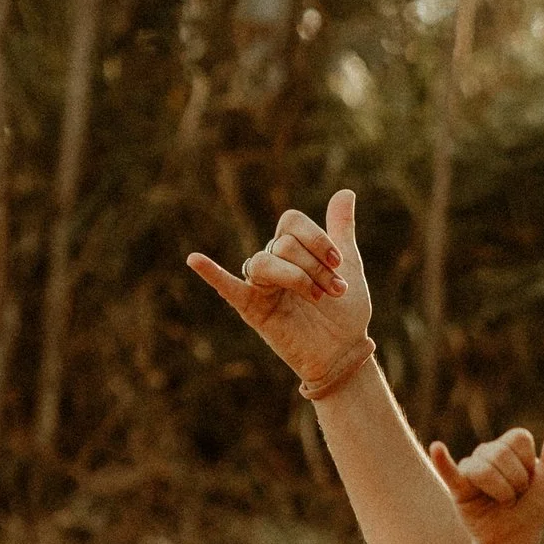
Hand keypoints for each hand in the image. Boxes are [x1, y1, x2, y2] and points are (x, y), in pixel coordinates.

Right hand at [188, 186, 374, 400]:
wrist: (345, 351)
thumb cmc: (345, 312)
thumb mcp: (348, 264)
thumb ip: (340, 229)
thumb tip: (345, 191)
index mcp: (291, 249)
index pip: (291, 223)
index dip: (316, 239)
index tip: (338, 262)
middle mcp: (272, 262)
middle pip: (282, 243)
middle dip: (314, 266)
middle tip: (335, 291)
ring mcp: (260, 285)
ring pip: (264, 261)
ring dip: (295, 277)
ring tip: (317, 297)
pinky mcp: (253, 309)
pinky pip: (227, 287)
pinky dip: (211, 273)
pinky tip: (195, 259)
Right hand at [429, 413, 543, 543]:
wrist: (514, 542)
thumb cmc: (532, 510)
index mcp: (512, 447)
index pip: (518, 438)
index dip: (528, 464)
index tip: (530, 481)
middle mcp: (489, 452)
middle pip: (499, 452)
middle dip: (514, 482)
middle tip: (514, 497)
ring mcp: (471, 468)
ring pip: (482, 468)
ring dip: (500, 492)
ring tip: (500, 502)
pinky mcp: (458, 486)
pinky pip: (448, 472)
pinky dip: (442, 461)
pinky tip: (438, 449)